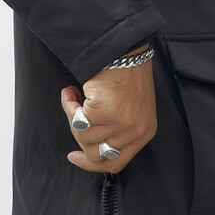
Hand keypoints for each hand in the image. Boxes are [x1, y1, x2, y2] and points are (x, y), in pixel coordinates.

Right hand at [60, 43, 156, 172]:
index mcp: (145, 132)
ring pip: (82, 137)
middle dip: (78, 136)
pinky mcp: (105, 112)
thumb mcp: (132, 109)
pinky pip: (76, 119)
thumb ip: (117, 130)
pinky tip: (71, 91)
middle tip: (74, 114)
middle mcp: (136, 131)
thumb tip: (89, 144)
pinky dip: (69, 104)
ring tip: (74, 96)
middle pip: (96, 154)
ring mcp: (121, 123)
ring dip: (72, 115)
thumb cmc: (127, 74)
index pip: (116, 163)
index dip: (91, 164)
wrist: (126, 50)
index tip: (75, 156)